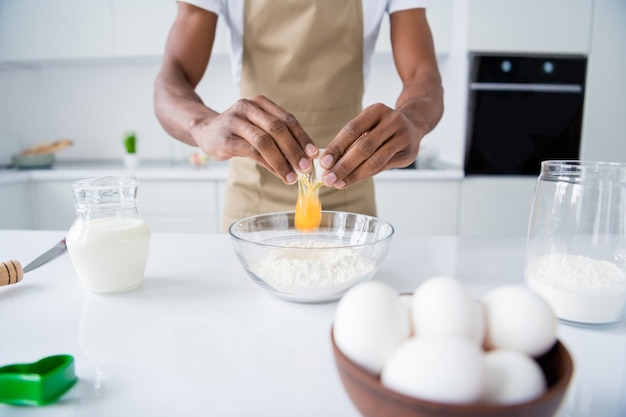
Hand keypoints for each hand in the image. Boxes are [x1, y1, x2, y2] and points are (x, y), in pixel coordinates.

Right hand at [191, 95, 317, 183]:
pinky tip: (279, 174)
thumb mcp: (258, 126)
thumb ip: (278, 136)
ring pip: (264, 142)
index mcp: (260, 103)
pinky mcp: (226, 139)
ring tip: (293, 176)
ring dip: (282, 161)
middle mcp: (248, 108)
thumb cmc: (239, 131)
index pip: (287, 119)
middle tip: (306, 168)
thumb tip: (305, 157)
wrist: (205, 130)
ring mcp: (235, 122)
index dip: (302, 137)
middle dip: (294, 150)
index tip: (313, 154)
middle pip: (277, 129)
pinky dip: (269, 164)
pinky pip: (252, 152)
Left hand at [320, 103, 425, 187]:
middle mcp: (391, 121)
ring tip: (339, 183)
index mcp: (376, 110)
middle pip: (363, 147)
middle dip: (344, 165)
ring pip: (375, 160)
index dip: (336, 147)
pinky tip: (353, 180)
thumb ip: (351, 141)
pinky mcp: (408, 153)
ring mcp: (402, 137)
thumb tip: (328, 162)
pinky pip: (383, 167)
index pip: (352, 130)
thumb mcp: (367, 125)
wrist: (414, 124)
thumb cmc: (383, 127)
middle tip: (329, 178)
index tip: (324, 163)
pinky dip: (366, 175)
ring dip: (355, 174)